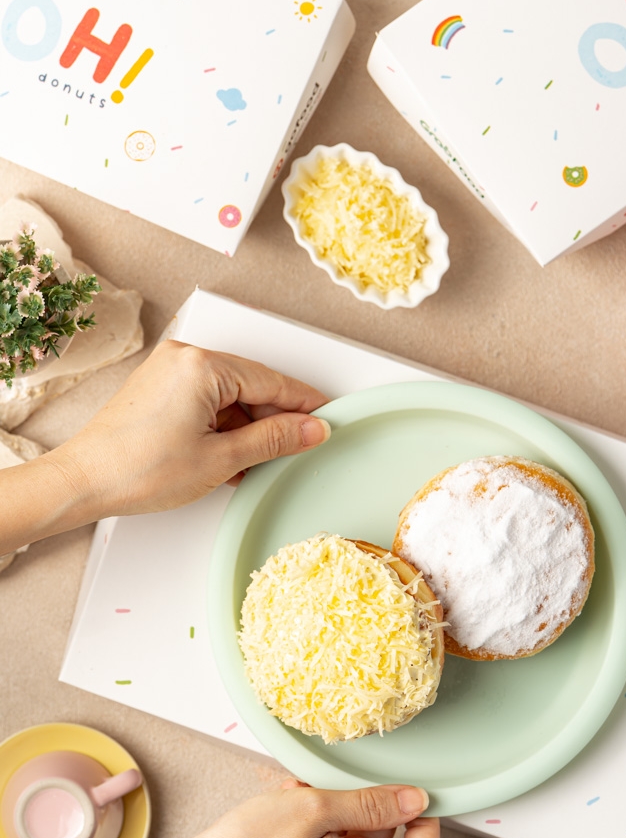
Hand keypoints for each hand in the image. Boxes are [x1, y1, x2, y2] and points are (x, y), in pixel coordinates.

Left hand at [47, 340, 330, 519]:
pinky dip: (223, 424)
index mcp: (202, 365)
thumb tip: (312, 429)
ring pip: (229, 394)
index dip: (304, 405)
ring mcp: (169, 369)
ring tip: (257, 462)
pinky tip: (232, 454)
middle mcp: (184, 356)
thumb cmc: (139, 469)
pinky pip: (206, 398)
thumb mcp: (222, 460)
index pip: (272, 382)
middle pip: (251, 385)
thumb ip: (274, 440)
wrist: (84, 481)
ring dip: (247, 425)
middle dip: (274, 419)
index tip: (329, 419)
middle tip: (298, 448)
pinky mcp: (158, 386)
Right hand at [169, 783, 438, 837]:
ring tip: (297, 794)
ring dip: (332, 808)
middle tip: (327, 784)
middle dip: (362, 804)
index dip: (427, 822)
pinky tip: (287, 808)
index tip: (411, 791)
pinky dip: (316, 823)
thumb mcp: (314, 809)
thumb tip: (417, 800)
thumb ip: (370, 803)